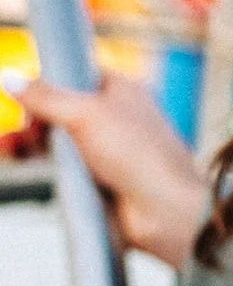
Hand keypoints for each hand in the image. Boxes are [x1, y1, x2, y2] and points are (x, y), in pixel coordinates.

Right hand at [4, 71, 213, 268]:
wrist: (163, 210)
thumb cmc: (138, 155)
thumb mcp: (86, 115)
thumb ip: (45, 97)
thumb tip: (9, 77)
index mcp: (124, 92)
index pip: (80, 75)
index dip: (51, 83)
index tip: (27, 94)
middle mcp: (117, 118)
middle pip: (62, 110)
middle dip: (34, 118)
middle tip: (24, 130)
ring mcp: (107, 150)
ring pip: (58, 141)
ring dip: (30, 142)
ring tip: (10, 147)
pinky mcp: (97, 179)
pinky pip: (62, 167)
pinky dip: (39, 165)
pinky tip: (21, 162)